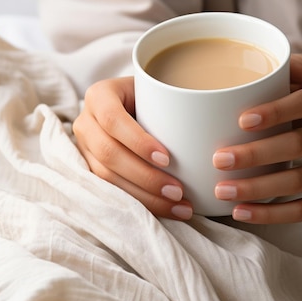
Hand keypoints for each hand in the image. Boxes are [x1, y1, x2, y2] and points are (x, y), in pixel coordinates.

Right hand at [72, 76, 192, 219]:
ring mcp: (84, 149)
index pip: (113, 119)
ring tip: (178, 205)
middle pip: (109, 154)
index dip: (138, 142)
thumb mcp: (160, 90)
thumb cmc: (155, 97)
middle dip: (145, 176)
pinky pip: (110, 191)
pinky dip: (140, 203)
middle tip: (179, 191)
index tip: (168, 158)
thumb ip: (176, 98)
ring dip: (144, 196)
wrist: (132, 106)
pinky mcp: (89, 171)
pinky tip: (165, 210)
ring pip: (106, 178)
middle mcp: (85, 122)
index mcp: (99, 96)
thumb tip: (217, 117)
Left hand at [213, 54, 301, 223]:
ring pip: (298, 180)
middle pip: (298, 145)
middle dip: (258, 155)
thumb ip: (282, 68)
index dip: (277, 112)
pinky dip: (271, 214)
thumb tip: (237, 63)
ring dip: (258, 189)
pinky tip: (240, 212)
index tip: (244, 120)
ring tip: (222, 191)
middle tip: (220, 158)